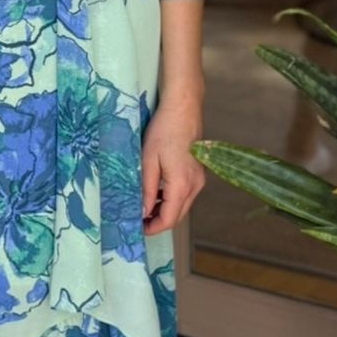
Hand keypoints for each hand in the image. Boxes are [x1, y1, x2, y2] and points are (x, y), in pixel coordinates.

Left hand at [141, 100, 205, 235]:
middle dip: (158, 221)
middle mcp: (195, 186)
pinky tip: (156, 193)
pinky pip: (185, 194)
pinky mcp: (199, 172)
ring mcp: (199, 179)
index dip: (152, 228)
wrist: (183, 108)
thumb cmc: (163, 131)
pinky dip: (171, 199)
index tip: (136, 228)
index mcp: (182, 185)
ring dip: (164, 210)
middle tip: (137, 219)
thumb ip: (147, 189)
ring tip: (143, 206)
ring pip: (182, 206)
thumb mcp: (148, 161)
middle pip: (177, 216)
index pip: (169, 220)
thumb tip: (143, 212)